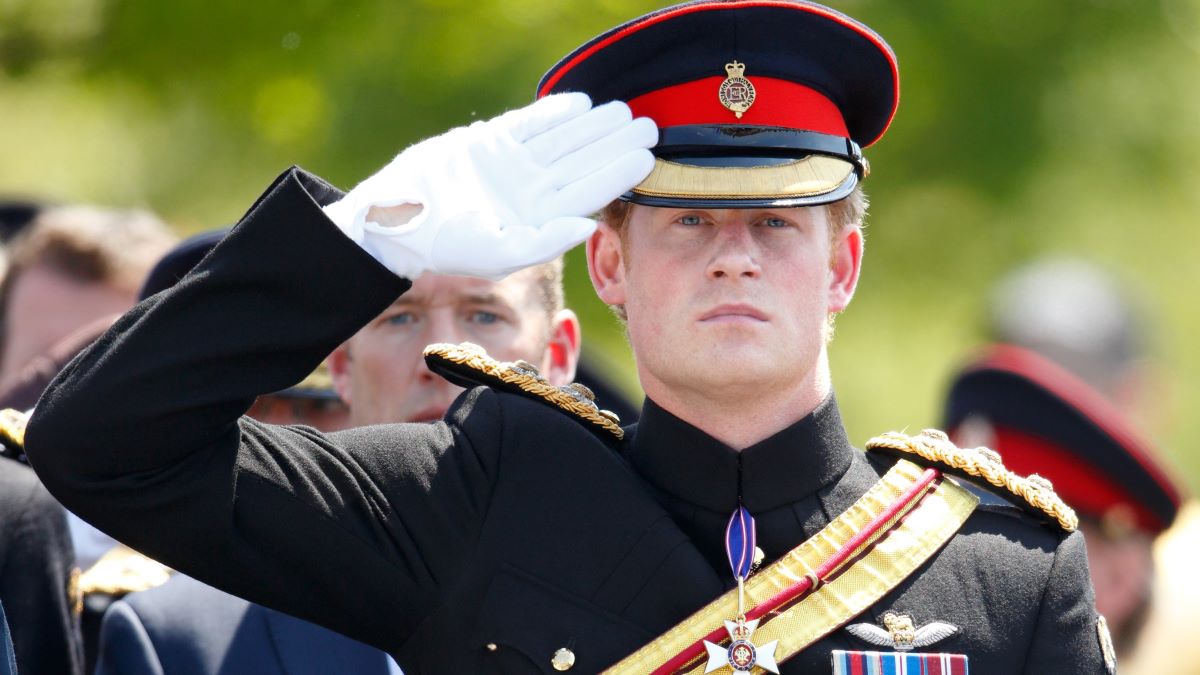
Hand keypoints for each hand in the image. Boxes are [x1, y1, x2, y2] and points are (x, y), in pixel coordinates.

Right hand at [323, 93, 656, 279]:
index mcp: (540, 218)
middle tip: (649, 126)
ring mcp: (513, 165)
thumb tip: (589, 226)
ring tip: (622, 111)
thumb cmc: (448, 245)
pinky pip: (529, 123)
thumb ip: (547, 239)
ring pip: (562, 139)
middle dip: (615, 144)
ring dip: (592, 125)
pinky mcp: (492, 142)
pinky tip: (580, 103)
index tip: (646, 157)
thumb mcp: (500, 252)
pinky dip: (553, 112)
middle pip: (583, 161)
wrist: (400, 218)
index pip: (589, 192)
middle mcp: (532, 191)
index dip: (617, 173)